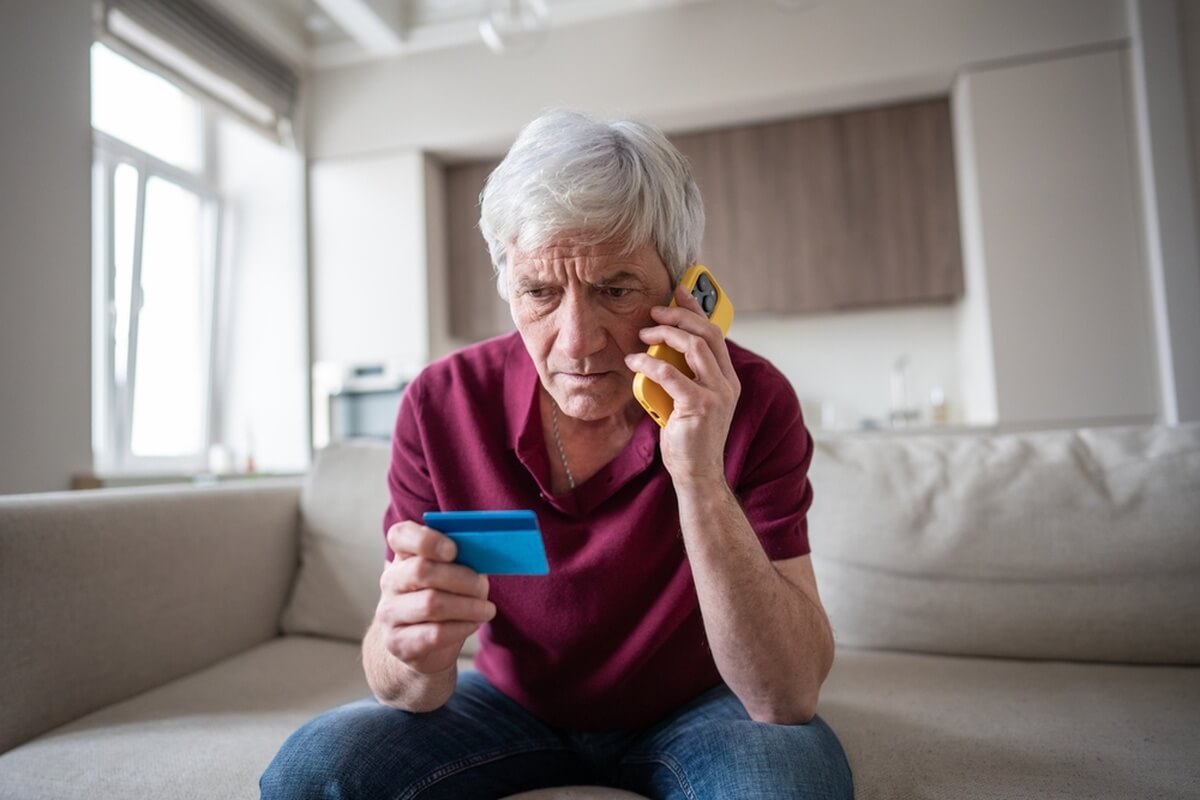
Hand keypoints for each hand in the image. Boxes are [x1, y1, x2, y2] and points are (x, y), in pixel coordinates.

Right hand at [376, 521, 495, 674]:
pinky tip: (474, 624)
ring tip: (486, 609)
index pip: (400, 535)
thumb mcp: (450, 574)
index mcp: (403, 556)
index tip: (453, 550)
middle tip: (483, 587)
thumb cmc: (443, 599)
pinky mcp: (397, 642)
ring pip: (431, 604)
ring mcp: (389, 613)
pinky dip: (462, 627)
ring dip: (468, 606)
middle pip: (422, 570)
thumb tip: (485, 555)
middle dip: (462, 578)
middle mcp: (390, 581)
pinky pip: (435, 633)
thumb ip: (461, 559)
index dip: (427, 539)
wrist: (422, 646)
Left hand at [625, 282, 740, 487]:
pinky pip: (671, 375)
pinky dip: (649, 364)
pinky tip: (633, 361)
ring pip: (693, 347)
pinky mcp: (700, 407)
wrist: (696, 473)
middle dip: (679, 316)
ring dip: (665, 335)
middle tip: (654, 312)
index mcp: (727, 379)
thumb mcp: (691, 400)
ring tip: (643, 334)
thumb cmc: (688, 438)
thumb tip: (661, 349)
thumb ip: (685, 375)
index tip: (679, 291)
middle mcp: (727, 383)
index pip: (715, 333)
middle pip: (707, 333)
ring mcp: (717, 394)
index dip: (697, 309)